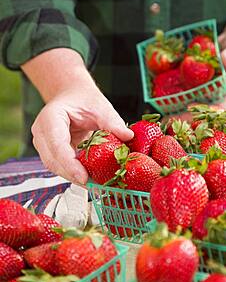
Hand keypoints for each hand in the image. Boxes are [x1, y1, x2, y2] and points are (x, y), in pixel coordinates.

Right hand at [22, 49, 133, 184]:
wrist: (71, 96)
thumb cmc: (83, 99)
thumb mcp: (100, 107)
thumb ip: (112, 122)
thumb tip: (128, 136)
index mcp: (50, 118)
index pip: (57, 146)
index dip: (70, 164)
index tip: (84, 178)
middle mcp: (41, 133)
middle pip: (54, 161)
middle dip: (74, 175)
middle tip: (96, 186)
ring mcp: (43, 144)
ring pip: (56, 167)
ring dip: (74, 177)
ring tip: (96, 185)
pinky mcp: (51, 152)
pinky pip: (61, 166)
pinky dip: (74, 173)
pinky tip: (90, 178)